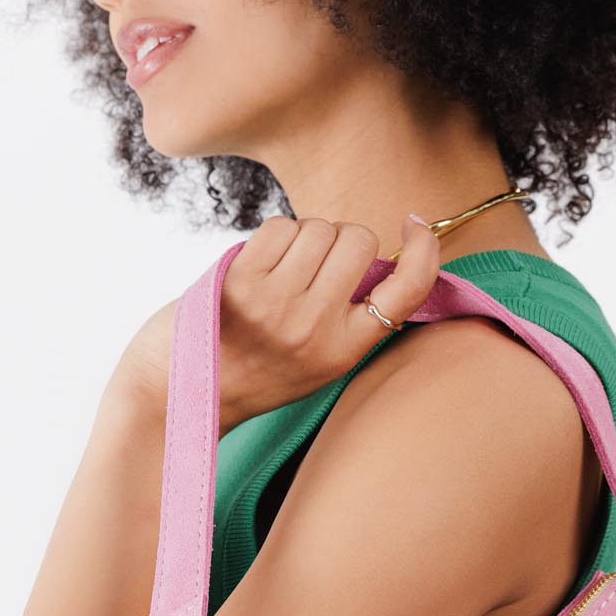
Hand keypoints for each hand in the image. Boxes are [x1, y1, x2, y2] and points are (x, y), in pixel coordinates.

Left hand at [216, 213, 439, 432]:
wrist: (191, 390)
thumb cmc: (261, 369)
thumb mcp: (322, 359)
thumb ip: (354, 315)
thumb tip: (380, 254)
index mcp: (344, 349)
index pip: (407, 290)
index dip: (424, 249)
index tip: (414, 226)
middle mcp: (315, 327)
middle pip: (359, 239)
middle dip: (345, 240)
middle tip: (321, 264)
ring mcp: (277, 302)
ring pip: (319, 227)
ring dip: (307, 237)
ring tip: (287, 269)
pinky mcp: (242, 279)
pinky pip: (281, 226)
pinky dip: (276, 235)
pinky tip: (264, 263)